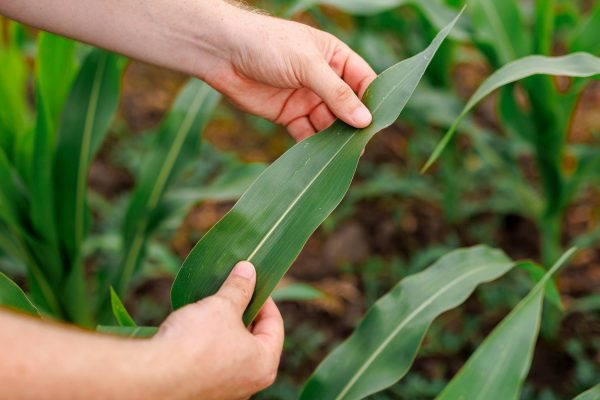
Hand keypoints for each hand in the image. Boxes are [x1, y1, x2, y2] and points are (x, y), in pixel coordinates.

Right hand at [151, 261, 283, 399]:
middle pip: (256, 339)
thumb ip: (239, 288)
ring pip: (234, 352)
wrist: (154, 377)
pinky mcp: (204, 392)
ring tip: (213, 308)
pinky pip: (215, 364)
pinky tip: (196, 330)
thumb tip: (248, 268)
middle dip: (245, 313)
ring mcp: (227, 391)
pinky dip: (211, 345)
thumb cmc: (195, 342)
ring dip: (226, 328)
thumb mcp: (221, 306)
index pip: (275, 324)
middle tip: (233, 292)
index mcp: (264, 363)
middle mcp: (250, 383)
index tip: (252, 282)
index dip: (264, 298)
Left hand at [200, 5, 376, 140]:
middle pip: (347, 107)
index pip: (363, 81)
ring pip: (328, 124)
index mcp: (335, 58)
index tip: (378, 123)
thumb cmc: (268, 45)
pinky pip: (306, 134)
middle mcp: (323, 79)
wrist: (223, 54)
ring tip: (340, 155)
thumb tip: (364, 120)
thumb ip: (336, 93)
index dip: (372, 101)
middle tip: (360, 146)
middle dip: (353, 126)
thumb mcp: (307, 64)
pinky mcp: (288, 115)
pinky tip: (317, 157)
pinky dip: (312, 146)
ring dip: (334, 139)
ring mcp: (306, 99)